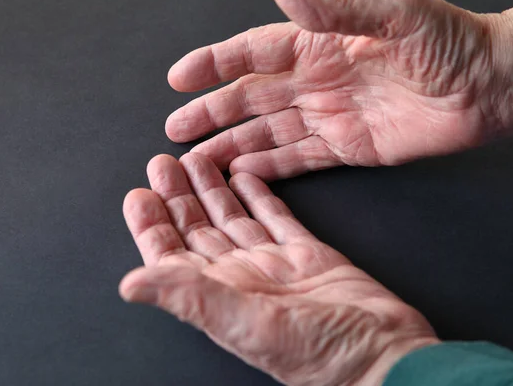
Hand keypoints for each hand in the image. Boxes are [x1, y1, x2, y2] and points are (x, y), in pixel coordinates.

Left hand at [119, 153, 437, 384]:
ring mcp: (274, 265)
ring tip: (198, 159)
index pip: (172, 255)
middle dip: (179, 196)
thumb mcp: (247, 323)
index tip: (139, 193)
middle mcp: (242, 278)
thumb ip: (191, 297)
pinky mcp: (307, 254)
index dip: (152, 226)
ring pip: (234, 219)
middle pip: (199, 230)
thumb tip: (130, 284)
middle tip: (164, 163)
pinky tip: (245, 176)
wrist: (383, 354)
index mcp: (220, 295)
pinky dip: (258, 196)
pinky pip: (275, 217)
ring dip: (213, 190)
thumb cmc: (319, 354)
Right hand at [164, 0, 502, 180]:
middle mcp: (316, 80)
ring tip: (197, 158)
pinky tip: (241, 172)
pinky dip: (268, 166)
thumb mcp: (393, 11)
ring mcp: (328, 116)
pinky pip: (298, 158)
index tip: (179, 76)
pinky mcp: (345, 148)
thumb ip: (334, 7)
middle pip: (250, 97)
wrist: (486, 87)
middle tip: (176, 127)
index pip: (254, 52)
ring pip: (267, 132)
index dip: (214, 64)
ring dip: (231, 143)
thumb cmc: (448, 41)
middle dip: (211, 112)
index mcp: (320, 43)